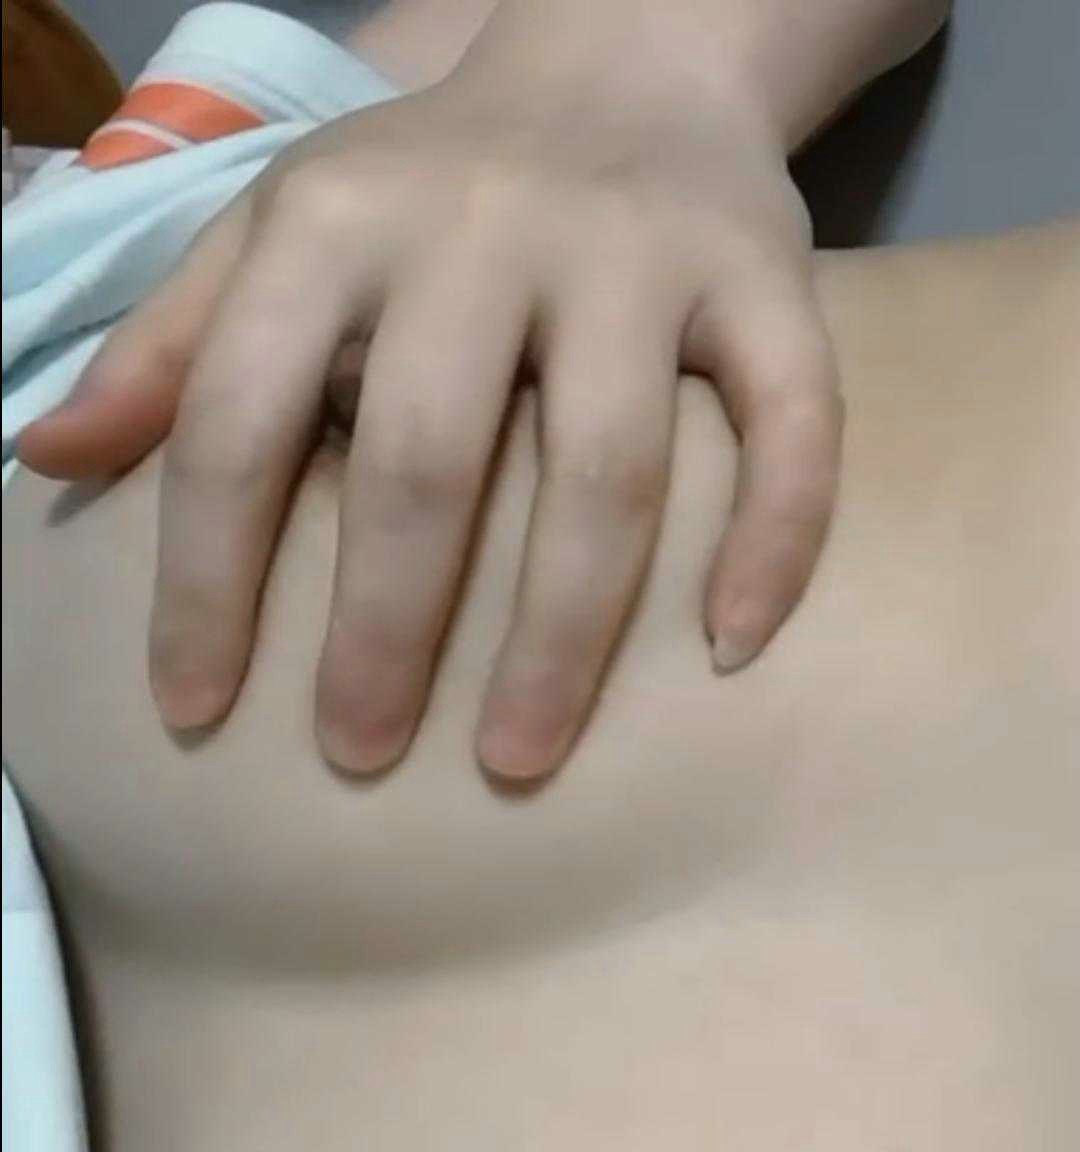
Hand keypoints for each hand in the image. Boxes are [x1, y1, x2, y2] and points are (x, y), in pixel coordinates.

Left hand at [19, 1, 842, 780]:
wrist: (623, 50)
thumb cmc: (422, 182)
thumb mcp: (274, 235)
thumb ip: (171, 347)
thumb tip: (48, 460)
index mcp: (335, 222)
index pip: (242, 419)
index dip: (206, 576)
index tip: (196, 709)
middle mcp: (484, 225)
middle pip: (428, 460)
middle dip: (384, 629)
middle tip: (357, 757)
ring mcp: (636, 252)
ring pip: (605, 466)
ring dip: (561, 634)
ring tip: (516, 757)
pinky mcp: (765, 274)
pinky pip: (791, 418)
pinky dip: (776, 536)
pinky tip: (731, 648)